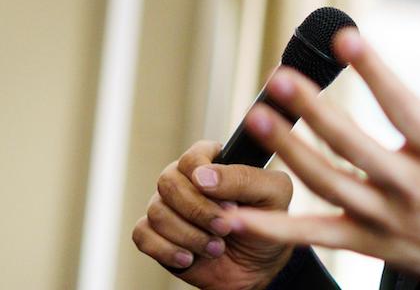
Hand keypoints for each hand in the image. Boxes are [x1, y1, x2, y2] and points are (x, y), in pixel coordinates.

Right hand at [132, 140, 294, 289]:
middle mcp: (186, 180)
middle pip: (169, 182)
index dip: (200, 174)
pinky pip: (142, 235)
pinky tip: (189, 258)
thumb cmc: (267, 223)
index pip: (192, 155)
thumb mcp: (274, 194)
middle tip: (224, 227)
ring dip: (189, 235)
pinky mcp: (155, 234)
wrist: (256, 268)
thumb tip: (202, 176)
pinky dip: (167, 250)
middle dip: (198, 210)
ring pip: (157, 211)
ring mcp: (168, 206)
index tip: (223, 197)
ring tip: (217, 248)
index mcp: (214, 163)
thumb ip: (245, 178)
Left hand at [224, 24, 419, 289]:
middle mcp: (414, 188)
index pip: (405, 109)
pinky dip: (275, 228)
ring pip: (329, 185)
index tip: (346, 38)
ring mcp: (388, 220)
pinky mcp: (370, 244)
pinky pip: (317, 236)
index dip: (376, 73)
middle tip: (278, 78)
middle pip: (354, 147)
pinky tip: (236, 211)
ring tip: (256, 119)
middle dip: (313, 112)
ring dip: (289, 154)